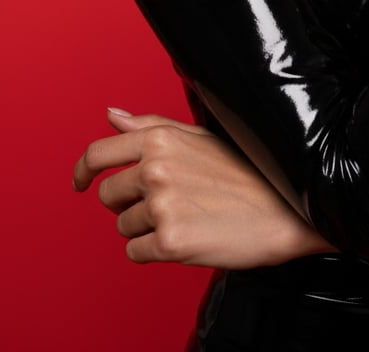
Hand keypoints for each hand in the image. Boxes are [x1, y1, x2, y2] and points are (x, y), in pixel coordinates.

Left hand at [73, 108, 333, 267]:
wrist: (287, 208)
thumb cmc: (247, 170)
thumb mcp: (199, 135)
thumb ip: (150, 126)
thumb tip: (111, 115)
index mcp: (160, 140)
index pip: (99, 154)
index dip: (83, 171)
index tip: (80, 182)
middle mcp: (156, 169)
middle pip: (108, 195)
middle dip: (129, 202)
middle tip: (167, 202)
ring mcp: (162, 206)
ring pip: (123, 227)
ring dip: (146, 228)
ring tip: (187, 217)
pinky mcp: (170, 242)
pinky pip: (135, 253)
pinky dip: (154, 251)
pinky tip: (186, 237)